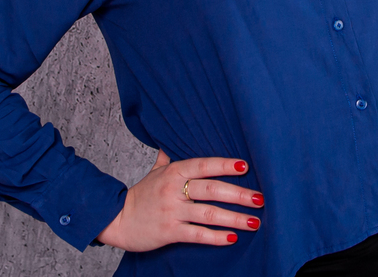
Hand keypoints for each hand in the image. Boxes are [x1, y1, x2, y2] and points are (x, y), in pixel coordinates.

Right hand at [95, 149, 263, 251]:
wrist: (117, 220)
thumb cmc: (140, 195)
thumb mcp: (154, 172)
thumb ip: (168, 157)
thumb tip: (173, 140)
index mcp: (173, 172)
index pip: (203, 165)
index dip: (224, 165)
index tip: (245, 166)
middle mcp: (173, 190)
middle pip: (211, 190)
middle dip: (238, 194)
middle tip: (260, 198)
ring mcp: (172, 211)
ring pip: (208, 214)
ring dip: (234, 218)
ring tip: (254, 222)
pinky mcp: (169, 232)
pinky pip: (197, 234)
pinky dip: (216, 237)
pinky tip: (232, 238)